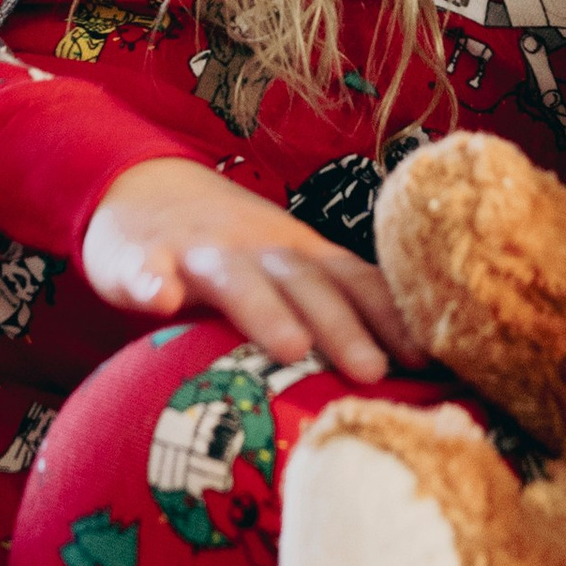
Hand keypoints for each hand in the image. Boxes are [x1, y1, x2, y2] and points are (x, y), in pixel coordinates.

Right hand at [82, 156, 411, 378]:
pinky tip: (157, 299)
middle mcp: (257, 249)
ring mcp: (198, 252)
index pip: (353, 281)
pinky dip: (151, 282)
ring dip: (265, 309)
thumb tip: (398, 378)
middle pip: (305, 283)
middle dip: (342, 326)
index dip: (390, 316)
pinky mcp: (139, 259)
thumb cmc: (231, 250)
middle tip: (373, 372)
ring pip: (235, 277)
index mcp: (298, 255)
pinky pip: (144, 270)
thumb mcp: (283, 269)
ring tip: (288, 347)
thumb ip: (327, 308)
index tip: (427, 359)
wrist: (141, 186)